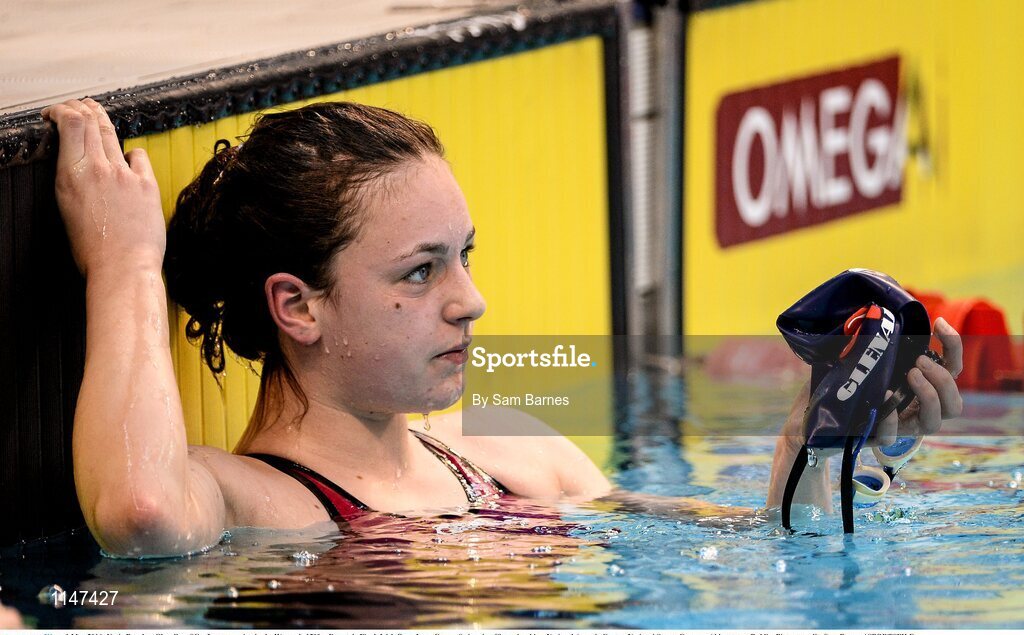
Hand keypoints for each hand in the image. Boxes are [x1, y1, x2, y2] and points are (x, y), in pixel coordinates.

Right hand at [41, 98, 164, 277]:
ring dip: (103, 121)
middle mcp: (98, 169)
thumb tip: (76, 164)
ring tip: (98, 116)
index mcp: (71, 175)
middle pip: (91, 120)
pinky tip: (130, 158)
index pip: (70, 123)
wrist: (123, 268)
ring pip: (113, 134)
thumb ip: (72, 180)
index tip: (57, 113)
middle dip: (82, 107)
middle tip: (79, 105)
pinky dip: (132, 154)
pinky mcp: (147, 185)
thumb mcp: (66, 208)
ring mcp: (125, 175)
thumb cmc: (93, 250)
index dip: (63, 110)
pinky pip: (138, 156)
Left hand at [779, 317, 963, 452]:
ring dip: (929, 395)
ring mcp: (899, 427)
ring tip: (911, 374)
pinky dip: (890, 419)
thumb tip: (871, 307)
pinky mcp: (877, 439)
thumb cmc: (841, 384)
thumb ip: (869, 340)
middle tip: (919, 361)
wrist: (812, 421)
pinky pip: (891, 437)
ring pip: (935, 422)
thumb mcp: (858, 357)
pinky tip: (883, 399)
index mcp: (919, 387)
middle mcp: (916, 409)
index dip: (953, 345)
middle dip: (943, 379)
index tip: (939, 322)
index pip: (952, 369)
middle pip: (954, 404)